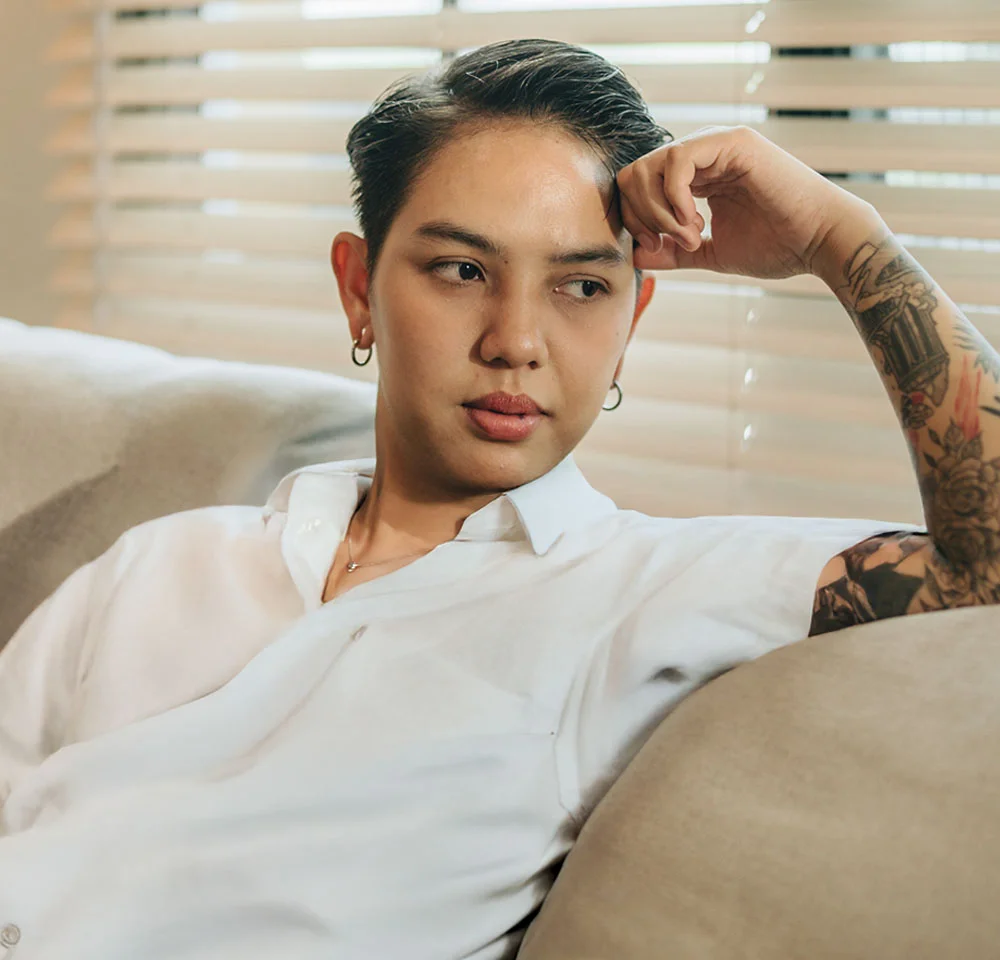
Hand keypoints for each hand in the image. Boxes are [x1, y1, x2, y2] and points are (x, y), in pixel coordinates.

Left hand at [615, 125, 875, 280]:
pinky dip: (675, 197)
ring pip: (651, 165)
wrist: (819, 241)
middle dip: (641, 215)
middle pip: (635, 173)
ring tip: (690, 235)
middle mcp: (702, 155)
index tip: (655, 247)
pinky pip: (677, 160)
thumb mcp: (709, 253)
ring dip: (659, 210)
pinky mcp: (733, 142)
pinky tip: (696, 222)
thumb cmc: (775, 246)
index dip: (634, 219)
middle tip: (668, 241)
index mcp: (694, 178)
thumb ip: (672, 252)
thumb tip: (635, 255)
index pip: (637, 186)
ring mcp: (716, 144)